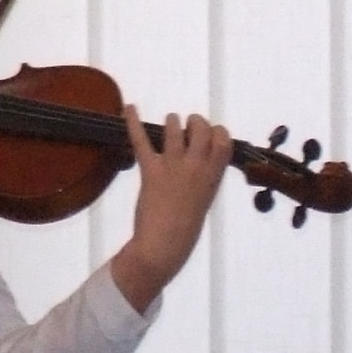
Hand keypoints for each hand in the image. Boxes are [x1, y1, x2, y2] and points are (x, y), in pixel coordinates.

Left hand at [108, 106, 230, 309]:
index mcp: (214, 175)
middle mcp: (197, 166)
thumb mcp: (204, 198)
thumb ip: (205, 177)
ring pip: (174, 128)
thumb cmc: (185, 227)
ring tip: (169, 122)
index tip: (209, 134)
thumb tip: (201, 159)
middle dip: (194, 122)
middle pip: (200, 127)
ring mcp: (174, 166)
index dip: (215, 131)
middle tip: (187, 127)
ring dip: (171, 122)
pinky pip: (141, 140)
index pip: (223, 138)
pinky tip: (128, 107)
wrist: (164, 245)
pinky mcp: (151, 171)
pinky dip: (133, 122)